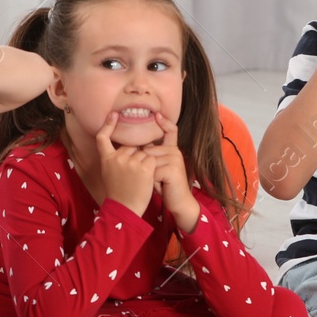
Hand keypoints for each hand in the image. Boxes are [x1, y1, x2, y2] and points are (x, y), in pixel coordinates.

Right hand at [96, 112, 156, 216]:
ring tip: (139, 179)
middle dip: (137, 155)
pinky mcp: (144, 167)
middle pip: (132, 146)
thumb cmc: (119, 193)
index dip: (108, 125)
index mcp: (107, 159)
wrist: (124, 209)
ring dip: (145, 163)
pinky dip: (153, 167)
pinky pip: (152, 158)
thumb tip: (126, 148)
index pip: (103, 137)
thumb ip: (115, 160)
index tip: (114, 115)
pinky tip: (147, 178)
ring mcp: (131, 161)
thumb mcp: (109, 174)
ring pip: (144, 152)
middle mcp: (117, 157)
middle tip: (134, 175)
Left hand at [145, 113, 199, 228]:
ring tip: (158, 183)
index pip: (171, 131)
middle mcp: (175, 151)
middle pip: (148, 151)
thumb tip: (137, 146)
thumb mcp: (158, 168)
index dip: (165, 122)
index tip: (156, 114)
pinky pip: (151, 171)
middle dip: (145, 167)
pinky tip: (161, 186)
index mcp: (172, 149)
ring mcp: (175, 159)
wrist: (179, 202)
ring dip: (148, 175)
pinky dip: (152, 181)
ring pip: (148, 161)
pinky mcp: (172, 169)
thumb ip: (152, 156)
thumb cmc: (165, 186)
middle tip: (156, 179)